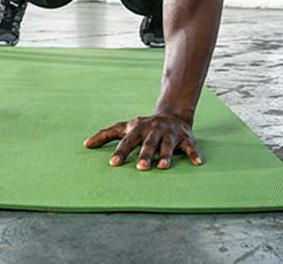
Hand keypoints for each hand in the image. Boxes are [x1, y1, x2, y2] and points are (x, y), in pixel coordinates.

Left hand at [83, 113, 201, 170]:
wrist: (171, 115)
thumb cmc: (143, 127)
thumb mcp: (124, 127)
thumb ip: (105, 135)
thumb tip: (85, 144)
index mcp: (138, 129)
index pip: (127, 141)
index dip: (120, 152)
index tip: (113, 164)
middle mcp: (154, 131)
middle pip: (148, 144)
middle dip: (144, 155)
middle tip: (140, 168)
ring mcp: (169, 134)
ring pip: (167, 145)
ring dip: (166, 155)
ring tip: (162, 167)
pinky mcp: (185, 138)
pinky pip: (190, 147)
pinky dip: (193, 154)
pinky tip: (197, 163)